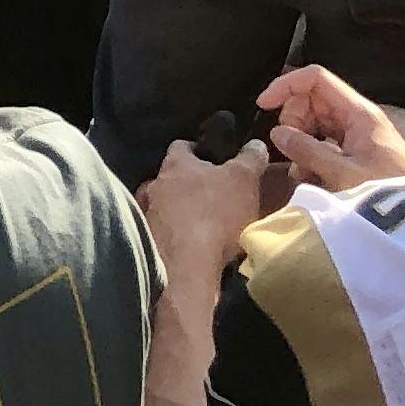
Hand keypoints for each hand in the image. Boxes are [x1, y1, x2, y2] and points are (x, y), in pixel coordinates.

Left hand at [139, 135, 269, 284]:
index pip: (182, 146)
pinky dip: (176, 234)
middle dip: (190, 184)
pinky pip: (164, 230)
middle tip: (213, 196)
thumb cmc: (215, 211)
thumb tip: (257, 143)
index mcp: (174, 163)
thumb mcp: (242, 180)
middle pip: (173, 177)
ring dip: (181, 211)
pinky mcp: (148, 240)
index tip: (214, 161)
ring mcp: (148, 212)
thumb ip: (250, 160)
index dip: (199, 151)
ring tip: (204, 223)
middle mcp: (155, 183)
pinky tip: (192, 243)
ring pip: (166, 205)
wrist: (186, 262)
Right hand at [262, 67, 404, 190]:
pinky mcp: (357, 155)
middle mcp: (356, 118)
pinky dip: (312, 158)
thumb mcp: (343, 173)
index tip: (264, 106)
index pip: (316, 78)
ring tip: (303, 174)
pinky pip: (325, 144)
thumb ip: (308, 150)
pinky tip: (313, 179)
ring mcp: (357, 137)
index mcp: (358, 112)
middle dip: (293, 123)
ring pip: (315, 125)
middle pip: (311, 101)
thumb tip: (277, 132)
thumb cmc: (386, 193)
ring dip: (302, 145)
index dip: (287, 85)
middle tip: (291, 152)